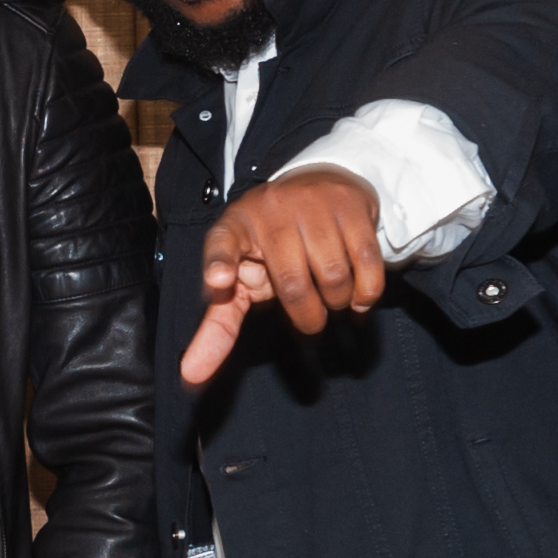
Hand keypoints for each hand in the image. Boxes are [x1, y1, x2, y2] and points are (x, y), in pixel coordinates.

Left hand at [180, 167, 386, 385]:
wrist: (318, 182)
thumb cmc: (272, 247)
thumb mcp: (239, 278)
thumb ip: (218, 326)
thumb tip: (191, 374)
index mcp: (233, 228)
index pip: (220, 245)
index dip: (218, 264)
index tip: (217, 283)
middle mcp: (269, 210)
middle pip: (292, 283)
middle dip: (307, 317)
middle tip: (311, 321)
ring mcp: (311, 203)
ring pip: (334, 275)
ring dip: (338, 304)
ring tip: (332, 300)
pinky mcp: (349, 204)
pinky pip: (366, 261)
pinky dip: (366, 292)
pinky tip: (358, 298)